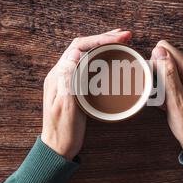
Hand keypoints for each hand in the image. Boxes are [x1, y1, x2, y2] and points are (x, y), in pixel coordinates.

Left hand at [41, 29, 131, 159]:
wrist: (57, 148)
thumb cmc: (63, 131)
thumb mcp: (66, 107)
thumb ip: (68, 80)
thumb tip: (75, 53)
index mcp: (58, 75)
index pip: (78, 47)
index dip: (99, 39)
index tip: (118, 38)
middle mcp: (61, 73)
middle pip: (83, 47)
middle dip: (104, 38)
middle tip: (125, 35)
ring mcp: (68, 79)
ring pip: (86, 54)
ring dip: (103, 44)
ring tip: (121, 39)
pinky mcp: (74, 86)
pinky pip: (88, 65)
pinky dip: (102, 57)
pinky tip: (112, 57)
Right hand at [151, 40, 182, 160]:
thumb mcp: (175, 100)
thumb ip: (168, 74)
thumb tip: (159, 50)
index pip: (165, 49)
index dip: (154, 61)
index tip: (151, 79)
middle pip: (165, 59)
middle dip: (155, 73)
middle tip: (157, 95)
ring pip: (165, 71)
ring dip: (158, 84)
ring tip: (161, 102)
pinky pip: (170, 82)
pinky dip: (163, 91)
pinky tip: (164, 104)